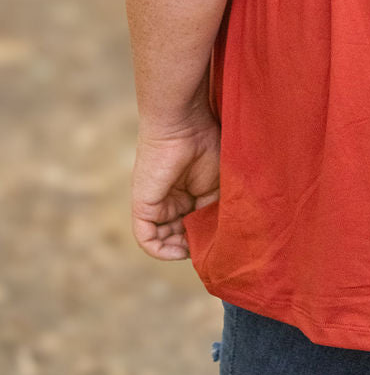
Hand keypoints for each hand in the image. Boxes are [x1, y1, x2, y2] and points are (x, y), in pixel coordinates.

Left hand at [131, 107, 220, 260]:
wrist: (185, 124)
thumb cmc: (206, 144)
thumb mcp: (220, 183)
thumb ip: (216, 208)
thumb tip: (220, 236)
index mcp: (188, 191)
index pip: (193, 224)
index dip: (204, 236)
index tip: (218, 240)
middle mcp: (170, 199)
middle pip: (178, 234)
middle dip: (192, 245)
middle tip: (208, 248)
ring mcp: (155, 203)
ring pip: (163, 238)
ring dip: (179, 249)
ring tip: (197, 248)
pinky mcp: (143, 205)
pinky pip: (147, 238)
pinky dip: (162, 250)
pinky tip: (181, 251)